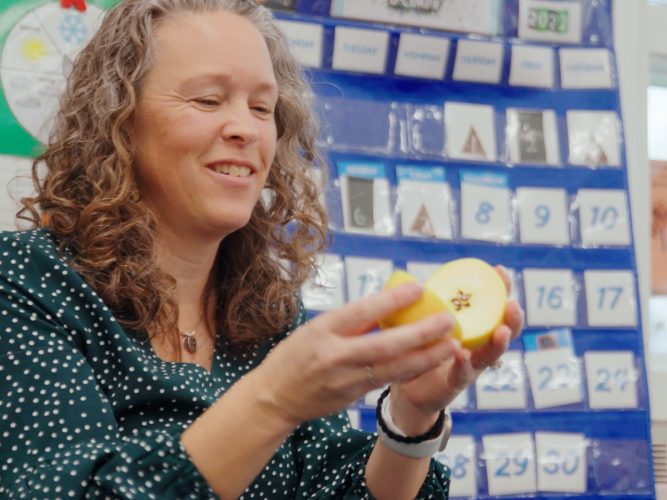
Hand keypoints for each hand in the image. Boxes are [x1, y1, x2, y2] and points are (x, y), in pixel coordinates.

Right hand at [255, 282, 460, 426]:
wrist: (274, 397)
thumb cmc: (294, 356)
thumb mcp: (314, 329)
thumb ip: (349, 321)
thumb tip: (387, 306)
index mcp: (324, 330)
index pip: (363, 312)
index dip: (392, 300)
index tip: (418, 287)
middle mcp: (336, 355)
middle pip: (386, 344)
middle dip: (421, 332)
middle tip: (448, 320)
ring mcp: (347, 379)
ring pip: (394, 368)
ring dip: (426, 357)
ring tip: (451, 344)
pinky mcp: (354, 396)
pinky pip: (387, 380)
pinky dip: (411, 370)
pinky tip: (430, 361)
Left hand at [389, 266, 524, 434]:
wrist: (409, 387)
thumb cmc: (422, 348)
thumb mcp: (426, 322)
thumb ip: (425, 305)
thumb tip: (406, 279)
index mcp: (472, 327)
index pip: (492, 305)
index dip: (500, 289)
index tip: (500, 271)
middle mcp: (477, 346)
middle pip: (503, 330)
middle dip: (512, 318)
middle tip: (513, 305)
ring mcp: (470, 366)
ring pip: (490, 354)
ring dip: (498, 343)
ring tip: (502, 331)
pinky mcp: (455, 383)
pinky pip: (462, 374)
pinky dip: (463, 364)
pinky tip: (462, 354)